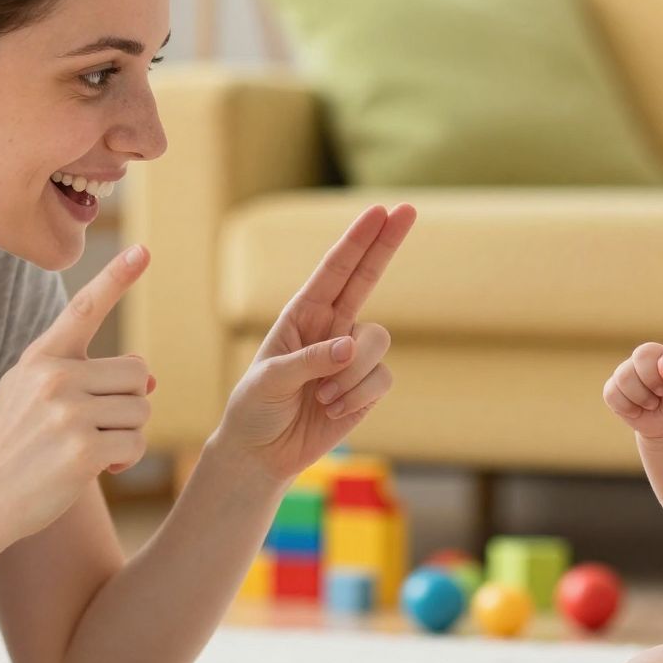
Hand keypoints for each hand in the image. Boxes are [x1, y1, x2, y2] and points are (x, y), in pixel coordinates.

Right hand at [0, 245, 154, 546]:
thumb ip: (83, 377)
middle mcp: (55, 377)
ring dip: (127, 435)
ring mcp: (68, 413)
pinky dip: (125, 462)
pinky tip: (97, 470)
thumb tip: (148, 379)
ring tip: (91, 450)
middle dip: (128, 403)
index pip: (84, 309)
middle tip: (97, 429)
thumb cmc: (14, 447)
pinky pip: (135, 444)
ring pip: (140, 409)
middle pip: (136, 373)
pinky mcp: (83, 450)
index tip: (143, 250)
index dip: (116, 277)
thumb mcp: (30, 396)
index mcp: (41, 358)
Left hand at [215, 204, 416, 481]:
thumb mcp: (268, 381)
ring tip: (320, 397)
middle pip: (368, 277)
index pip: (335, 271)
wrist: (263, 453)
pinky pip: (381, 378)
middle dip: (386, 244)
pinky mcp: (367, 386)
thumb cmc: (255, 409)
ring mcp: (352, 357)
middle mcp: (331, 328)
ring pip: (377, 340)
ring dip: (351, 373)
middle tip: (408, 210)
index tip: (379, 211)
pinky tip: (331, 410)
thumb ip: (308, 361)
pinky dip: (356, 397)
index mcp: (302, 315)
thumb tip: (350, 348)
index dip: (358, 240)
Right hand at [604, 343, 662, 445]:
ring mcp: (625, 373)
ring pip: (620, 381)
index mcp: (658, 352)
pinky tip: (639, 411)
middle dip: (646, 389)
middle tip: (660, 396)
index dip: (654, 375)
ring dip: (639, 399)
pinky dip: (627, 408)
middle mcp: (639, 359)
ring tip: (652, 404)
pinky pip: (610, 395)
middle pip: (627, 370)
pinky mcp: (614, 390)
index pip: (644, 355)